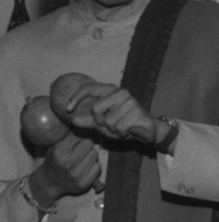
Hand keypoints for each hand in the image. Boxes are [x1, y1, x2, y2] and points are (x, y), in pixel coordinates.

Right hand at [31, 131, 101, 202]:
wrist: (49, 182)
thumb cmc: (54, 161)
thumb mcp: (55, 146)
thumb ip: (69, 137)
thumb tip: (84, 122)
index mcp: (59, 151)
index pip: (80, 136)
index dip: (83, 134)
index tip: (83, 135)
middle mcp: (67, 163)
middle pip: (90, 144)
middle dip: (88, 144)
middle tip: (83, 147)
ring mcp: (76, 175)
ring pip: (95, 155)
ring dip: (91, 155)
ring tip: (83, 157)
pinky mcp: (84, 184)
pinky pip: (98, 167)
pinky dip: (94, 165)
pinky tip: (86, 166)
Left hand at [56, 78, 170, 146]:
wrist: (147, 130)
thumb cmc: (124, 124)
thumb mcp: (103, 123)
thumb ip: (89, 121)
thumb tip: (73, 120)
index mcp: (110, 91)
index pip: (89, 88)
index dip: (76, 97)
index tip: (67, 109)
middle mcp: (121, 92)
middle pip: (95, 108)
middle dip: (99, 121)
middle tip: (108, 125)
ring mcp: (130, 102)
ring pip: (108, 121)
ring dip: (113, 129)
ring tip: (122, 127)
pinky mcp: (137, 112)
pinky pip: (119, 127)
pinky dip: (121, 133)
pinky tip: (129, 130)